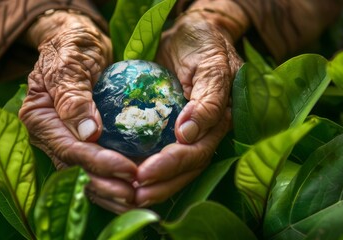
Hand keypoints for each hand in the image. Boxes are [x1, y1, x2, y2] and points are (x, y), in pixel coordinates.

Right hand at [18, 11, 136, 212]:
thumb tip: (88, 133)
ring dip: (110, 190)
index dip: (98, 163)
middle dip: (106, 184)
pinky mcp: (81, 140)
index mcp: (39, 117)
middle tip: (136, 194)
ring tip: (137, 198)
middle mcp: (49, 135)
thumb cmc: (71, 45)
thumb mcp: (70, 63)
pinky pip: (94, 165)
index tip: (128, 170)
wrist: (77, 40)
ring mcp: (64, 139)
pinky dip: (112, 178)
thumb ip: (73, 96)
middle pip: (76, 169)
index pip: (69, 149)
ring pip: (84, 174)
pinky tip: (133, 187)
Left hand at [135, 9, 242, 206]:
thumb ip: (208, 99)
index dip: (171, 167)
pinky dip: (144, 165)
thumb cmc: (205, 43)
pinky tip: (123, 174)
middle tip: (131, 194)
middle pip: (186, 169)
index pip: (197, 154)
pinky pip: (159, 151)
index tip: (143, 174)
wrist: (192, 33)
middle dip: (159, 184)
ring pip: (174, 168)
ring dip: (152, 184)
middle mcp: (205, 133)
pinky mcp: (170, 127)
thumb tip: (189, 134)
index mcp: (219, 122)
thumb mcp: (212, 64)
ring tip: (125, 194)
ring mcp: (188, 132)